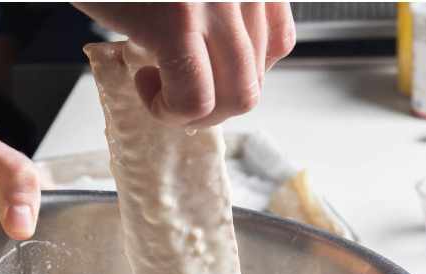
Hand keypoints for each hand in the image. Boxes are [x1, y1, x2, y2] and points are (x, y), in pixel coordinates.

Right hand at [76, 3, 296, 125]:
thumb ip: (218, 6)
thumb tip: (224, 64)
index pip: (278, 42)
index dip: (244, 71)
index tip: (210, 73)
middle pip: (257, 75)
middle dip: (218, 101)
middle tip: (179, 92)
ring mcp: (218, 0)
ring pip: (235, 95)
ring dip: (194, 111)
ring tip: (160, 87)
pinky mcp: (177, 20)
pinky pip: (194, 98)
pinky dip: (171, 110)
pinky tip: (147, 85)